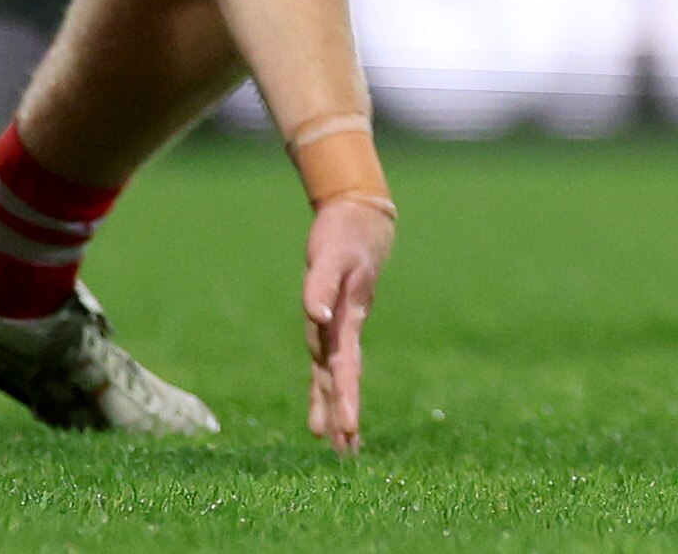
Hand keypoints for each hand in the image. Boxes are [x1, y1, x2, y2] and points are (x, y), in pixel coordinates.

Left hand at [300, 190, 398, 454]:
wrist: (361, 223)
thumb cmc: (344, 235)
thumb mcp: (332, 254)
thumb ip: (323, 285)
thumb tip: (317, 316)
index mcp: (348, 319)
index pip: (346, 367)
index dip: (346, 398)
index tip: (347, 428)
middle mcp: (343, 331)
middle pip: (343, 381)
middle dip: (344, 415)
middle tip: (348, 453)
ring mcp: (337, 330)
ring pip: (335, 379)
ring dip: (337, 411)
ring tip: (342, 449)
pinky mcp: (329, 327)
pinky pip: (325, 367)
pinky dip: (324, 393)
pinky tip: (322, 418)